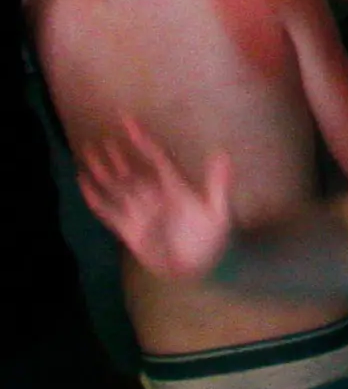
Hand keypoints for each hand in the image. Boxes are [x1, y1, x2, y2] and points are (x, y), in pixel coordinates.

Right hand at [74, 120, 238, 285]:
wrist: (198, 267)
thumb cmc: (210, 238)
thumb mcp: (218, 211)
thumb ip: (218, 183)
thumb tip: (223, 153)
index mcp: (174, 187)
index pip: (155, 157)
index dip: (142, 139)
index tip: (129, 121)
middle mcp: (154, 196)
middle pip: (132, 170)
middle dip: (117, 156)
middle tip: (99, 138)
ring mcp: (140, 211)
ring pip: (117, 186)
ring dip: (103, 171)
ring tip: (88, 154)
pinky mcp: (129, 229)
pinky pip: (108, 211)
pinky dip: (95, 198)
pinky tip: (83, 184)